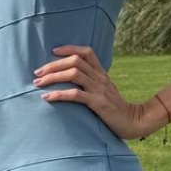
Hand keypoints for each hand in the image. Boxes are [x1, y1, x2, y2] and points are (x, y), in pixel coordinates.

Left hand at [32, 45, 158, 139]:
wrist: (133, 121)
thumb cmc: (114, 108)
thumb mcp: (104, 90)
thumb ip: (91, 82)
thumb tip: (71, 79)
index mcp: (101, 73)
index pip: (86, 52)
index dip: (69, 48)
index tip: (53, 51)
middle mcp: (100, 77)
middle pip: (74, 61)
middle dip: (53, 65)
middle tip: (37, 73)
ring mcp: (99, 89)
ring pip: (73, 74)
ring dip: (52, 77)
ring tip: (38, 83)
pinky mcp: (97, 103)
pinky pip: (75, 95)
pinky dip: (58, 94)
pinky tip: (47, 98)